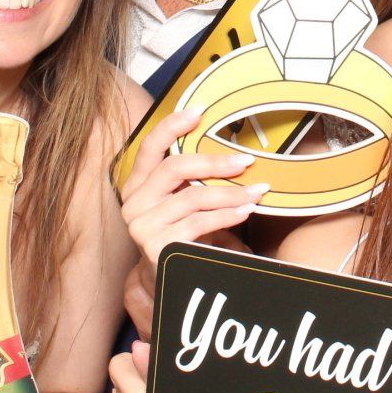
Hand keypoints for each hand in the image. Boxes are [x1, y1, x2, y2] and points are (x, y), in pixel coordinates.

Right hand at [120, 111, 263, 271]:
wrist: (173, 281)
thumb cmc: (183, 234)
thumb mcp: (183, 202)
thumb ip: (191, 178)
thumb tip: (232, 150)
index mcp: (137, 185)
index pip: (149, 147)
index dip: (172, 126)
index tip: (200, 111)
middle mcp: (134, 203)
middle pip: (174, 168)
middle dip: (214, 162)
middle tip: (245, 160)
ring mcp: (142, 226)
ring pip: (192, 197)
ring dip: (231, 193)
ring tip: (257, 192)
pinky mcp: (157, 247)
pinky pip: (199, 223)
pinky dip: (227, 215)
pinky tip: (246, 212)